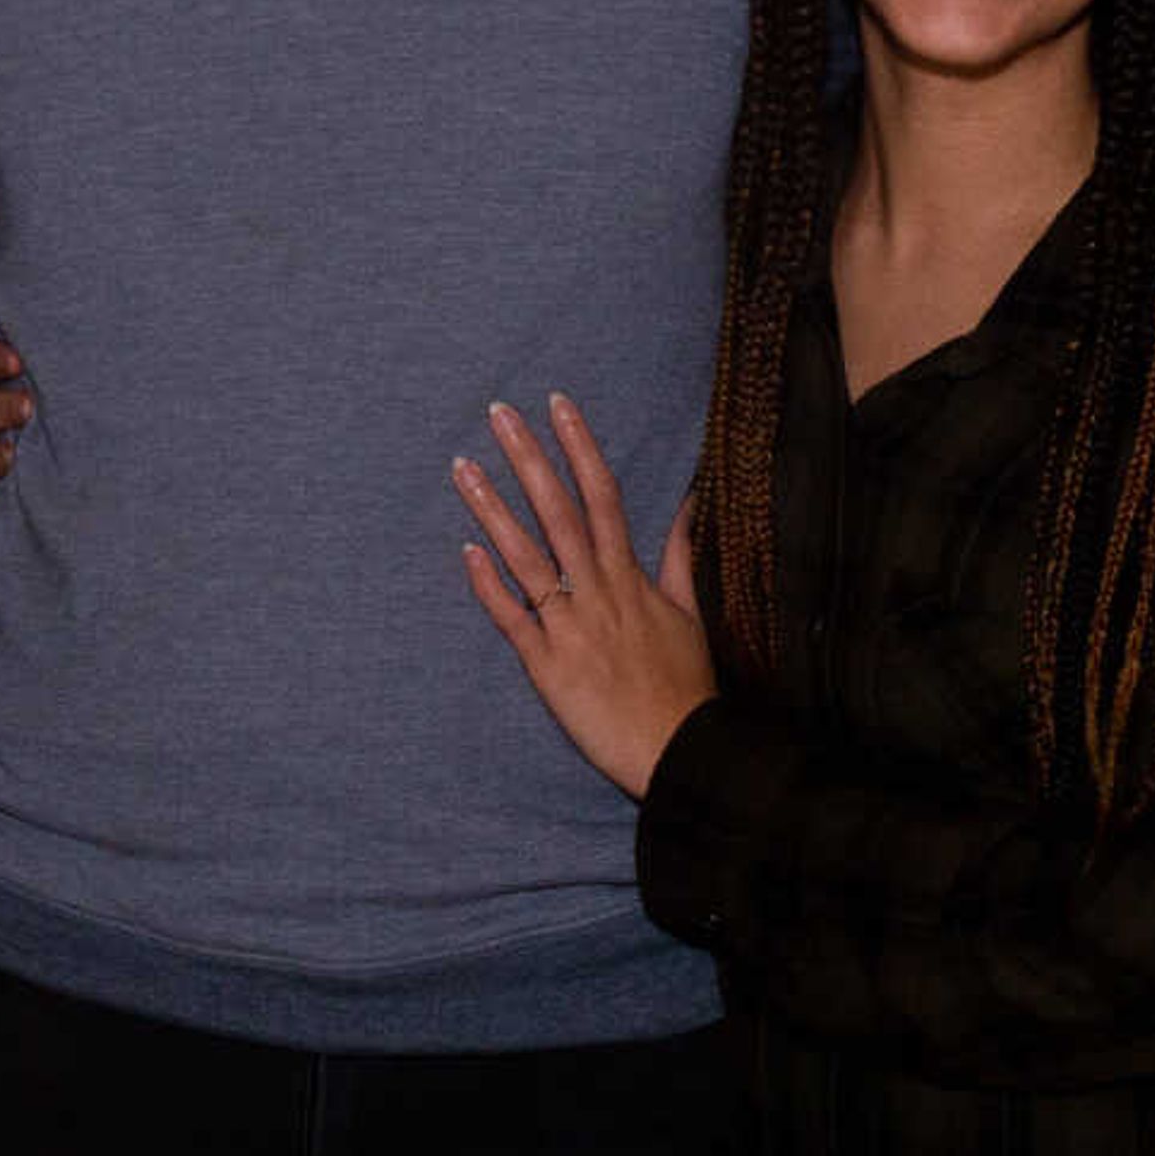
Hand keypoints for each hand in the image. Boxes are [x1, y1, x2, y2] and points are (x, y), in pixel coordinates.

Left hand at [455, 394, 715, 799]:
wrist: (683, 751)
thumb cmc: (686, 686)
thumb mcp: (691, 613)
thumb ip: (680, 557)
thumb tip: (688, 505)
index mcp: (630, 577)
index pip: (603, 495)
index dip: (579, 447)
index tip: (558, 404)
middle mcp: (599, 591)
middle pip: (559, 511)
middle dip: (528, 458)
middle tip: (497, 412)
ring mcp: (571, 626)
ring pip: (527, 556)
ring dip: (493, 509)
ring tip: (463, 467)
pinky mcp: (549, 665)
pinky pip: (514, 618)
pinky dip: (490, 586)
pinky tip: (465, 551)